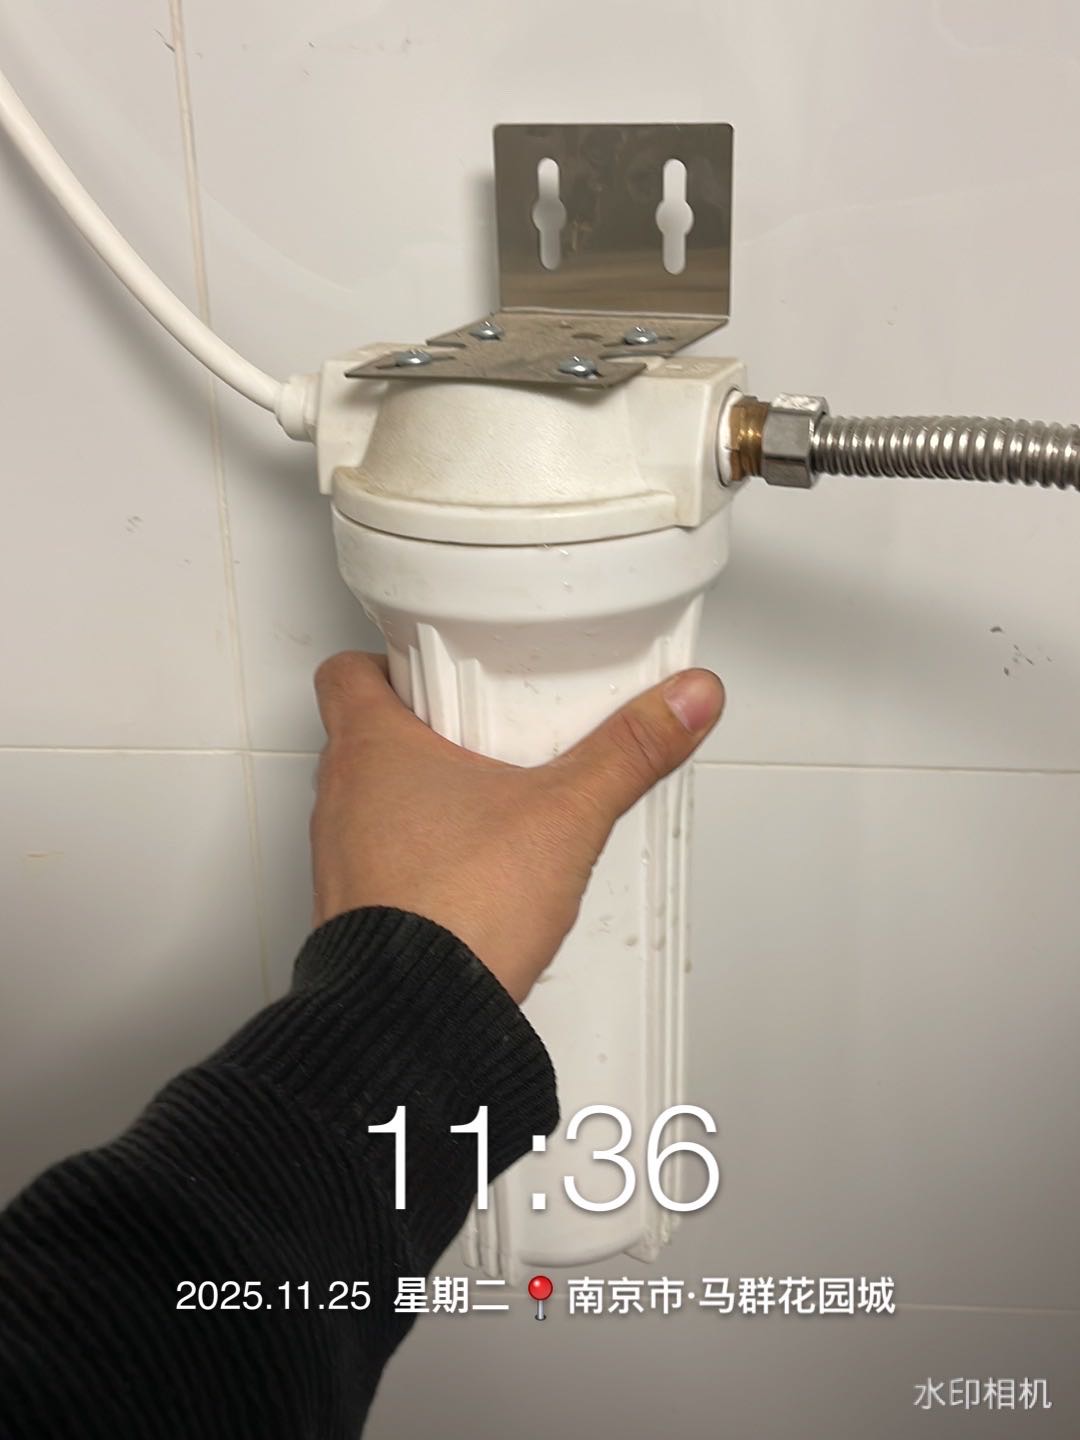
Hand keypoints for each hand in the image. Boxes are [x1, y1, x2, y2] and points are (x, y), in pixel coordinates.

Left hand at [310, 652, 723, 1002]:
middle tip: (481, 729)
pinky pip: (380, 861)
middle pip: (364, 733)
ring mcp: (341, 858)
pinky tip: (474, 871)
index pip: (348, 671)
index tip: (436, 662)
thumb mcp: (565, 815)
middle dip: (423, 728)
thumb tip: (682, 702)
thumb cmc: (453, 913)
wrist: (412, 1018)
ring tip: (488, 801)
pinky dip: (419, 856)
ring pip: (371, 801)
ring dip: (419, 796)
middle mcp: (342, 799)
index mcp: (372, 749)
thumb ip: (628, 752)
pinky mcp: (357, 911)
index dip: (386, 659)